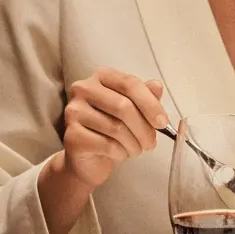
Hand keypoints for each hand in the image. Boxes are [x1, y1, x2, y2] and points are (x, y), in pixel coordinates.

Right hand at [51, 69, 167, 194]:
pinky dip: (121, 152)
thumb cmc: (112, 128)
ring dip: (134, 144)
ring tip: (137, 149)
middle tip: (152, 143)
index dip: (151, 104)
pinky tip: (122, 154)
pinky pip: (106, 145)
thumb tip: (157, 86)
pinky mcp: (71, 136)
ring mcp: (74, 112)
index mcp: (101, 76)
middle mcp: (83, 89)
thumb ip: (145, 95)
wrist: (88, 157)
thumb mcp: (133, 109)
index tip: (163, 122)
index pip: (130, 84)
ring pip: (116, 128)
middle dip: (144, 128)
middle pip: (124, 106)